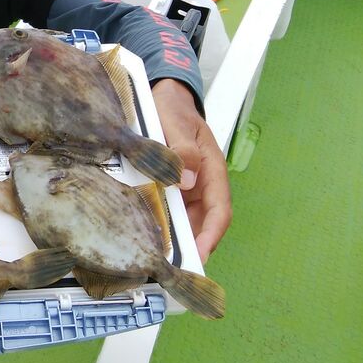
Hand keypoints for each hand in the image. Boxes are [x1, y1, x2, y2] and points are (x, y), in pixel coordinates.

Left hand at [150, 79, 230, 261]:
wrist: (164, 95)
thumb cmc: (174, 107)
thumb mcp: (176, 122)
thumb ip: (182, 148)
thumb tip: (186, 179)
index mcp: (211, 170)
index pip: (219, 211)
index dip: (210, 236)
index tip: (199, 255)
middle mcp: (201, 183)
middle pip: (200, 222)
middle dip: (188, 245)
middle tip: (170, 267)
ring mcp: (186, 186)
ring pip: (183, 219)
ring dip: (172, 237)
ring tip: (154, 257)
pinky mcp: (169, 185)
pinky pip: (167, 208)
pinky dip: (159, 223)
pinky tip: (143, 233)